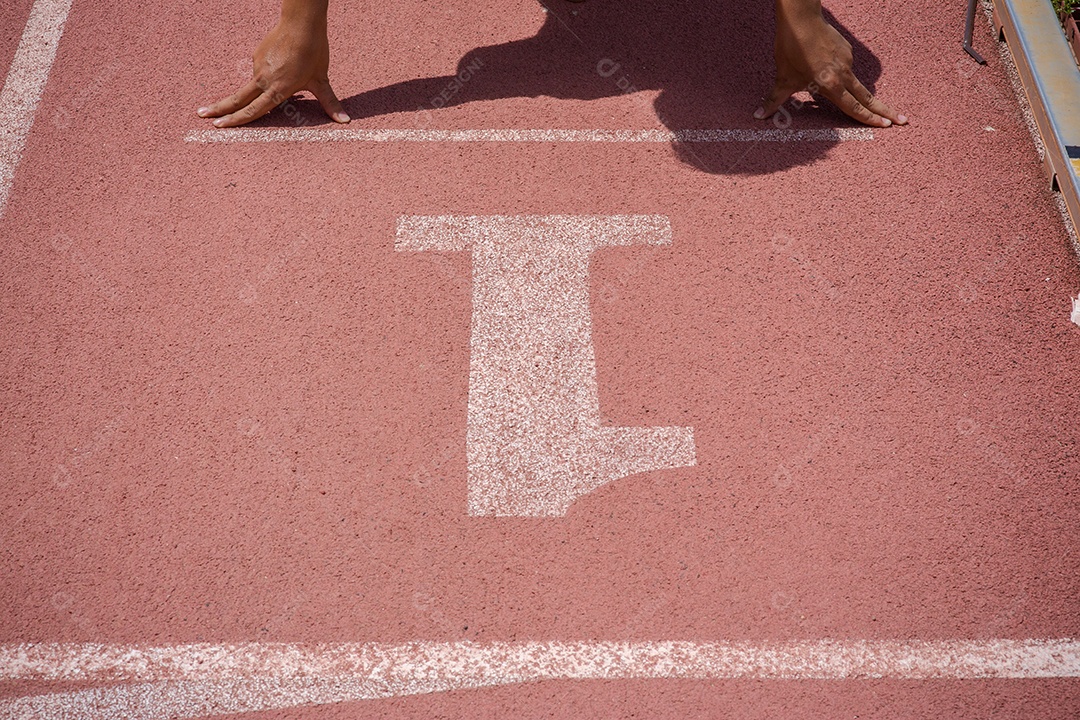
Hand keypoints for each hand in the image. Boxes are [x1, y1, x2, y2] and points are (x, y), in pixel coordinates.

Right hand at [197, 11, 348, 126]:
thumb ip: (330, 103)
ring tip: (248, 92)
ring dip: (242, 95)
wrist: (301, 22)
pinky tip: (281, 68)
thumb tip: (345, 121)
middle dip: (219, 109)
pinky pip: (259, 71)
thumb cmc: (314, 52)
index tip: (219, 125)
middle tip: (200, 115)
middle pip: (237, 98)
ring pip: (248, 86)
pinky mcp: (257, 55)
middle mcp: (264, 80)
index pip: (254, 110)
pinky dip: (263, 77)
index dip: (237, 120)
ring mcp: (258, 66)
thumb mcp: (322, 81)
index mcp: (278, 90)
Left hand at [755, 3, 905, 127]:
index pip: (853, 108)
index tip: (885, 127)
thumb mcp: (782, 79)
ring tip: (820, 76)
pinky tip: (820, 64)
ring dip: (849, 89)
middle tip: (903, 121)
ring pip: (853, 81)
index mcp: (831, 85)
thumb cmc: (791, 50)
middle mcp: (844, 74)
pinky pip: (845, 67)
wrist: (801, 19)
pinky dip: (839, 72)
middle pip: (867, 97)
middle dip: (885, 111)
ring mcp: (847, 61)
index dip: (868, 119)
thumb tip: (757, 116)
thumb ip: (773, 100)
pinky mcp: (847, 50)